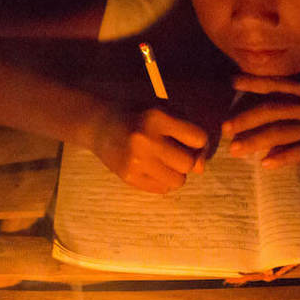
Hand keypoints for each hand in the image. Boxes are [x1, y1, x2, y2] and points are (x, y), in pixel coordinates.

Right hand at [90, 105, 207, 193]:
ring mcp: (135, 161)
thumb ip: (189, 134)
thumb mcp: (165, 111)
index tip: (187, 137)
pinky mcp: (128, 177)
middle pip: (188, 163)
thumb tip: (201, 168)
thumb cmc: (139, 116)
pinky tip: (151, 167)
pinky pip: (162, 189)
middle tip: (174, 151)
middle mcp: (145, 140)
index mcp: (156, 117)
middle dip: (186, 159)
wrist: (99, 125)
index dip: (197, 140)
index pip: (198, 138)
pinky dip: (163, 180)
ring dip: (176, 172)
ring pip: (178, 181)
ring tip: (163, 161)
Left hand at [223, 76, 299, 166]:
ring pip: (280, 132)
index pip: (277, 84)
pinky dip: (281, 157)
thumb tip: (280, 112)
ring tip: (236, 150)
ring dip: (254, 141)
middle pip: (271, 110)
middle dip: (244, 120)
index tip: (232, 82)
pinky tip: (266, 164)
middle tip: (225, 129)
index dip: (254, 83)